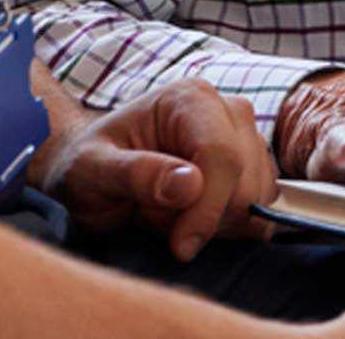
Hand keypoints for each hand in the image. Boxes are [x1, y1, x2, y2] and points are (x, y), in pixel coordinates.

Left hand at [33, 76, 276, 261]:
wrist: (91, 172)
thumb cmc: (87, 165)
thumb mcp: (92, 169)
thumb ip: (136, 174)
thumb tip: (191, 184)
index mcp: (190, 99)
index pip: (222, 155)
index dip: (207, 208)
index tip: (181, 245)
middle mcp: (226, 112)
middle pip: (245, 182)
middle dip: (202, 216)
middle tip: (152, 215)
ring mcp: (244, 141)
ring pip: (255, 201)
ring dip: (211, 223)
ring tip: (165, 213)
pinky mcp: (251, 171)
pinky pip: (257, 212)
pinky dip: (225, 228)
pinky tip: (187, 218)